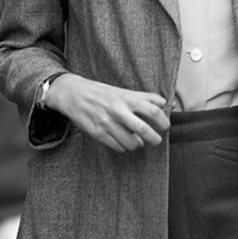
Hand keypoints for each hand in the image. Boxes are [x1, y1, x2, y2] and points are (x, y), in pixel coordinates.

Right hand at [48, 73, 170, 152]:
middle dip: (154, 139)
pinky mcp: (97, 133)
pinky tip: (123, 141)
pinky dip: (124, 147)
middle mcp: (117, 110)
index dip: (163, 121)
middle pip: (143, 129)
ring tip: (137, 141)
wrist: (72, 94)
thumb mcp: (122, 91)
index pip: (153, 110)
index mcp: (126, 98)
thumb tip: (165, 102)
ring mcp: (106, 123)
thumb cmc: (100, 93)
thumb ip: (144, 97)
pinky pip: (118, 147)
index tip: (165, 126)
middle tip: (155, 140)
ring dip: (138, 144)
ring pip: (131, 143)